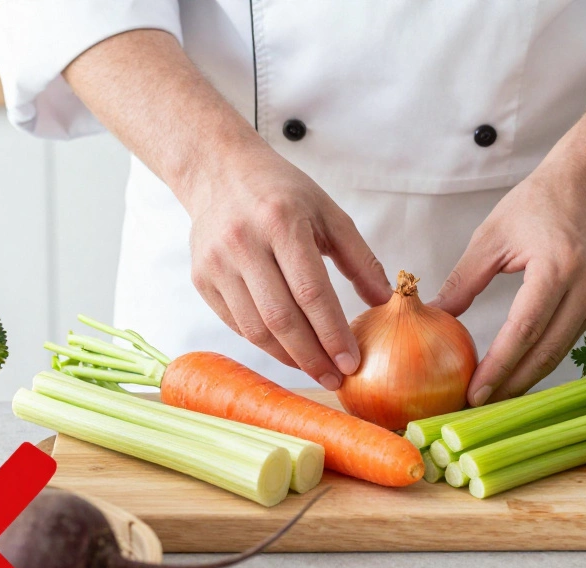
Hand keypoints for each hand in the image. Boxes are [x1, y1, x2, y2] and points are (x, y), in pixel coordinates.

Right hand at [186, 147, 392, 388]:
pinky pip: (237, 323)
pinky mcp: (201, 278)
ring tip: (315, 368)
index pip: (311, 292)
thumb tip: (384, 301)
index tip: (352, 362)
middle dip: (312, 356)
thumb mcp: (327, 212)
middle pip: (281, 318)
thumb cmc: (281, 192)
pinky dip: (264, 342)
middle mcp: (243, 242)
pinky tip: (288, 350)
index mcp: (281, 222)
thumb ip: (359, 258)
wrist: (218, 171)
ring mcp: (217, 263)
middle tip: (335, 378)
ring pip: (255, 328)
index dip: (332, 333)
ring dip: (288, 356)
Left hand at [432, 164, 585, 404]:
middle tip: (477, 408)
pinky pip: (565, 341)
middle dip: (511, 385)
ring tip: (491, 400)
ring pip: (558, 353)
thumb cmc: (539, 202)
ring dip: (525, 380)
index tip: (474, 392)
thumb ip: (464, 279)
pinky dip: (539, 361)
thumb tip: (436, 317)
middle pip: (546, 352)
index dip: (499, 366)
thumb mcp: (492, 236)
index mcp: (557, 267)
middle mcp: (584, 288)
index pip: (524, 329)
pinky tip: (514, 375)